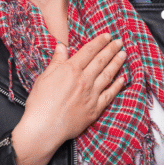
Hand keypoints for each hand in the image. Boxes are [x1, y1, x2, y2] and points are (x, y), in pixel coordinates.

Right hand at [11, 34, 126, 164]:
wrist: (43, 128)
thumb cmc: (39, 104)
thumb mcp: (44, 77)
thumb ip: (56, 61)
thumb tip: (62, 46)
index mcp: (71, 70)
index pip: (89, 51)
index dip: (99, 42)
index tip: (108, 36)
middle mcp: (84, 80)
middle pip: (101, 61)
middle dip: (111, 49)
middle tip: (120, 42)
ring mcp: (91, 95)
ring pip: (108, 75)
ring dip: (117, 64)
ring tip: (123, 55)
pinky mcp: (95, 109)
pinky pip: (109, 94)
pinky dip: (117, 86)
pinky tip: (122, 79)